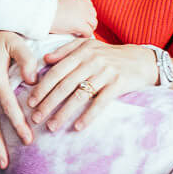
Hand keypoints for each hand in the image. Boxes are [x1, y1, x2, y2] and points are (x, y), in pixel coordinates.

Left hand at [28, 38, 157, 131]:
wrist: (142, 60)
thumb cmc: (111, 55)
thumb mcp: (89, 46)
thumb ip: (67, 50)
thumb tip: (45, 59)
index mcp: (83, 51)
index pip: (57, 71)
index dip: (42, 87)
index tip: (30, 102)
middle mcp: (93, 60)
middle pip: (65, 85)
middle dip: (48, 103)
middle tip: (35, 118)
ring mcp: (106, 72)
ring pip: (79, 95)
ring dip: (63, 113)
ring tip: (52, 127)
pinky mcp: (118, 83)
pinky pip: (100, 102)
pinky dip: (88, 116)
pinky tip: (78, 127)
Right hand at [51, 0, 96, 37]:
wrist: (43, 11)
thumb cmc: (47, 7)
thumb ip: (68, 3)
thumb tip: (67, 8)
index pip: (88, 5)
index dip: (86, 13)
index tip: (83, 19)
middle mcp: (83, 5)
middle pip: (93, 14)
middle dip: (89, 21)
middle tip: (85, 27)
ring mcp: (83, 15)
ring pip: (93, 23)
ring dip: (90, 28)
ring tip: (83, 33)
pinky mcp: (80, 25)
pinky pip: (88, 32)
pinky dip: (86, 35)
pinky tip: (80, 37)